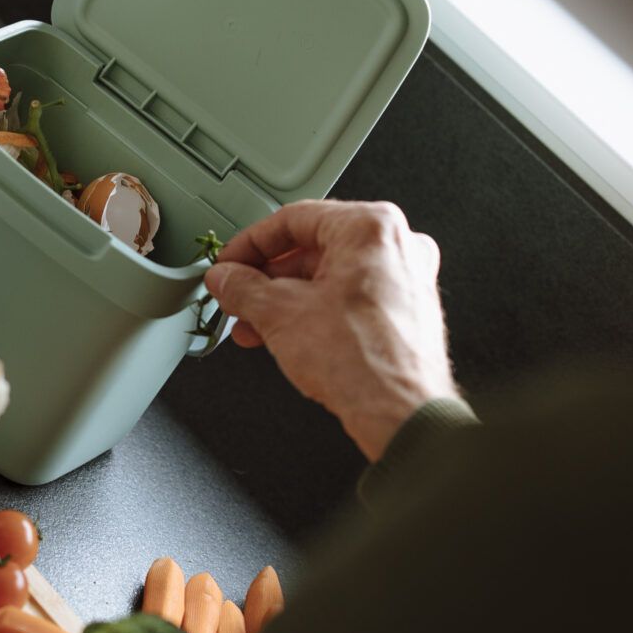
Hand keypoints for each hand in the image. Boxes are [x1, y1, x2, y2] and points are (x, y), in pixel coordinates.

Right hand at [205, 200, 458, 460]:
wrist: (400, 413)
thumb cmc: (363, 362)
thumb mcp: (279, 314)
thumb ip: (242, 287)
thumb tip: (226, 279)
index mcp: (371, 227)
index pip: (293, 219)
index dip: (249, 243)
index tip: (229, 262)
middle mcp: (397, 245)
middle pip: (312, 248)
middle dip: (266, 277)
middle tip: (236, 293)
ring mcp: (405, 278)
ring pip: (329, 276)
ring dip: (284, 299)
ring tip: (252, 323)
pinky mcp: (404, 310)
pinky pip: (348, 297)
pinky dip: (313, 310)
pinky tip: (283, 333)